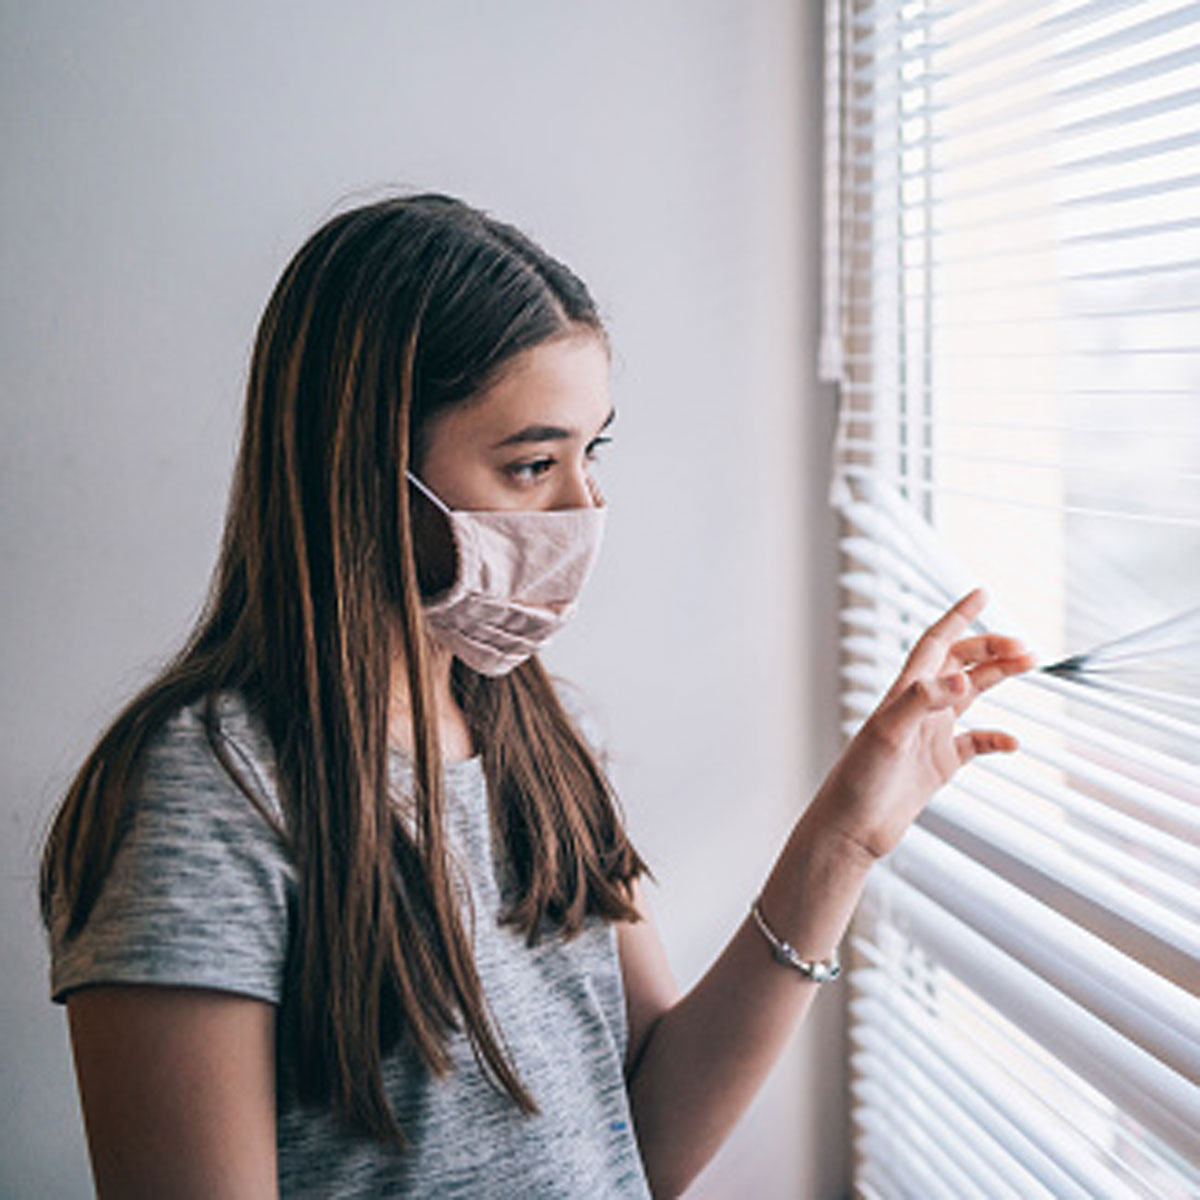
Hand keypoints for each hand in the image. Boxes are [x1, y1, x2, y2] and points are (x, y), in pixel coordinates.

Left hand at [809, 589, 1033, 862]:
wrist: (851, 828)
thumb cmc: (857, 781)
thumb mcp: (888, 734)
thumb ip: (922, 702)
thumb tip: (962, 679)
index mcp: (903, 692)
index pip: (935, 643)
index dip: (958, 616)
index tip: (982, 593)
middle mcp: (918, 708)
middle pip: (959, 663)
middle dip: (990, 647)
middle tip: (1024, 645)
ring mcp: (930, 734)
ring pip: (971, 694)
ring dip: (997, 678)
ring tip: (1029, 666)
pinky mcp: (939, 764)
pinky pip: (975, 743)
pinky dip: (996, 738)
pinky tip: (1012, 742)